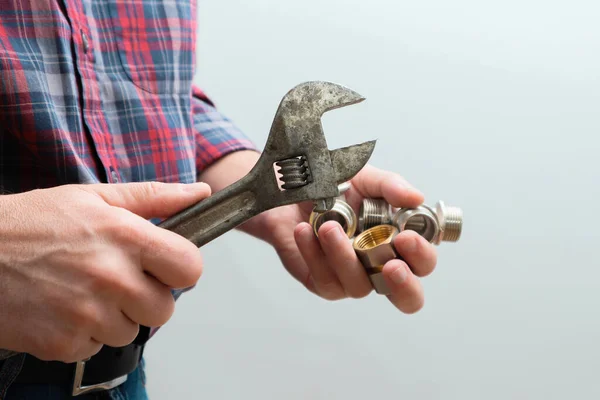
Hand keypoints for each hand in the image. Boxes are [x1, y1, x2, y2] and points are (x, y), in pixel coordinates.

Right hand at [0, 182, 209, 361]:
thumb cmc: (31, 223)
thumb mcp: (94, 198)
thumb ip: (154, 196)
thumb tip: (199, 193)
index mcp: (125, 237)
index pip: (190, 267)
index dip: (183, 268)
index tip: (167, 266)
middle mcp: (111, 277)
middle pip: (166, 308)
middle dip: (149, 297)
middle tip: (121, 280)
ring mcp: (88, 315)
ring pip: (132, 331)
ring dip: (117, 317)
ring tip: (86, 291)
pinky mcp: (64, 343)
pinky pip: (98, 347)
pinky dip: (86, 333)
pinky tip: (65, 308)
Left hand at [255, 165, 437, 312]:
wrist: (291, 191)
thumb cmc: (335, 189)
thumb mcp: (365, 179)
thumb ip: (391, 186)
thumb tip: (416, 198)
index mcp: (398, 243)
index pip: (423, 263)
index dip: (420, 256)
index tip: (406, 237)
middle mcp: (380, 266)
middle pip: (407, 297)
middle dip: (403, 284)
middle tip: (392, 265)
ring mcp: (352, 278)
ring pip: (358, 286)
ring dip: (344, 257)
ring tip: (328, 227)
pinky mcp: (322, 282)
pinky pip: (324, 279)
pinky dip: (314, 254)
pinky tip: (305, 231)